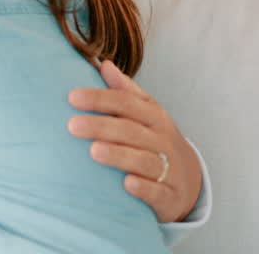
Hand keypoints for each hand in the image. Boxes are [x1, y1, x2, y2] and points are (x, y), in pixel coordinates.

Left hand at [67, 60, 201, 223]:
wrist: (186, 181)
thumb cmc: (155, 139)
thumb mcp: (146, 113)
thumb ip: (125, 91)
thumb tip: (103, 64)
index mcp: (154, 116)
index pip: (126, 102)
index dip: (100, 99)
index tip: (72, 97)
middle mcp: (163, 140)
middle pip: (131, 130)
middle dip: (101, 126)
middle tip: (72, 125)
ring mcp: (169, 168)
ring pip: (145, 160)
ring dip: (119, 155)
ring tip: (93, 151)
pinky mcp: (169, 195)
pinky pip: (158, 191)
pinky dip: (144, 187)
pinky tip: (126, 183)